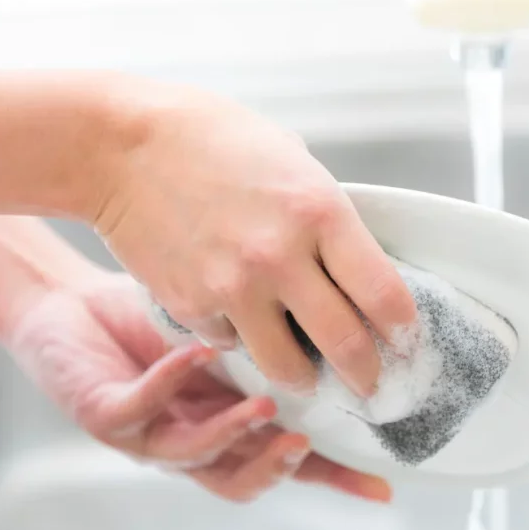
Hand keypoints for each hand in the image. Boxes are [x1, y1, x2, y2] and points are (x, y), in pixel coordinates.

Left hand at [7, 271, 392, 503]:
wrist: (68, 309)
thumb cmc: (152, 320)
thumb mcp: (226, 328)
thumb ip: (277, 338)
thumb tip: (348, 309)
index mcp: (233, 426)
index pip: (296, 460)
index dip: (336, 477)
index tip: (382, 484)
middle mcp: (195, 442)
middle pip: (247, 477)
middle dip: (281, 465)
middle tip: (310, 438)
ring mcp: (149, 437)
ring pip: (198, 457)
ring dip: (234, 435)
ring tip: (265, 405)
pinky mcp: (106, 416)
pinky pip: (142, 408)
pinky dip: (172, 382)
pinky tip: (198, 350)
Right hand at [91, 79, 416, 397]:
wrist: (122, 145)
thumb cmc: (216, 142)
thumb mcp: (294, 163)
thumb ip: (328, 220)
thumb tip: (358, 269)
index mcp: (321, 212)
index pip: (385, 295)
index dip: (404, 329)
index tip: (406, 340)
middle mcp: (281, 256)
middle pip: (346, 345)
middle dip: (367, 377)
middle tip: (372, 387)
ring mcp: (233, 286)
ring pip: (288, 368)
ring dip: (306, 380)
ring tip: (310, 377)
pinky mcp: (190, 305)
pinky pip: (232, 345)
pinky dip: (242, 342)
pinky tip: (242, 322)